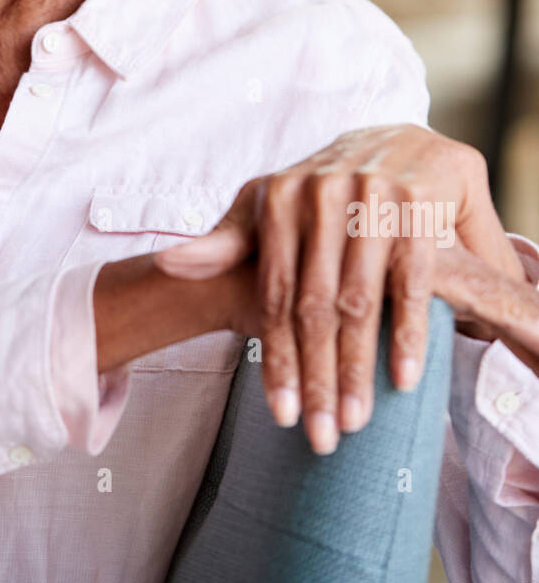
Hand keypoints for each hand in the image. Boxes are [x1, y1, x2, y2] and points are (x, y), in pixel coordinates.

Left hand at [153, 124, 528, 452]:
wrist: (395, 145)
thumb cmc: (318, 192)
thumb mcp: (267, 208)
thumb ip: (225, 242)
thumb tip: (167, 265)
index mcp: (277, 199)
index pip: (274, 296)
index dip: (277, 359)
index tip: (282, 416)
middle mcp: (321, 196)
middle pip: (315, 308)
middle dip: (317, 378)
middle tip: (322, 437)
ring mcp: (371, 200)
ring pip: (360, 303)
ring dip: (359, 369)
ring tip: (355, 422)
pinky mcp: (415, 208)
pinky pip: (409, 284)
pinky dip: (407, 335)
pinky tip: (403, 381)